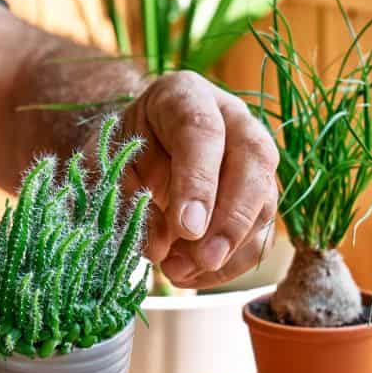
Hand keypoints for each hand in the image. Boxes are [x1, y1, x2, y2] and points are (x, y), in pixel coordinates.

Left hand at [112, 71, 279, 288]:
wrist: (136, 151)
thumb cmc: (119, 151)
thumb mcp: (106, 166)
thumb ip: (128, 198)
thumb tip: (162, 248)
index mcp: (185, 96)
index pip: (203, 130)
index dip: (199, 180)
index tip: (186, 227)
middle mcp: (232, 119)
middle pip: (254, 159)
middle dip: (231, 217)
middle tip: (203, 258)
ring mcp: (253, 157)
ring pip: (265, 199)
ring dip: (230, 247)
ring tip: (181, 272)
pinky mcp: (259, 195)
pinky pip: (262, 232)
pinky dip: (233, 263)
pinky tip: (194, 276)